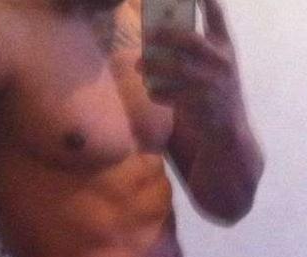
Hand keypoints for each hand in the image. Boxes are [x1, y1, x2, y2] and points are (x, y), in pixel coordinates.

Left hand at [137, 0, 246, 132]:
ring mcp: (212, 84)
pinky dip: (158, 92)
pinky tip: (150, 91)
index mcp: (226, 47)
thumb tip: (159, 36)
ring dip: (154, 66)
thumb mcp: (216, 67)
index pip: (216, 15)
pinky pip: (172, 95)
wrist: (228, 130)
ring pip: (177, 68)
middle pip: (190, 41)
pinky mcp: (201, 105)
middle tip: (148, 34)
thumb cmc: (215, 93)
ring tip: (138, 65)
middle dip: (166, 34)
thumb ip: (198, 52)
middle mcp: (222, 63)